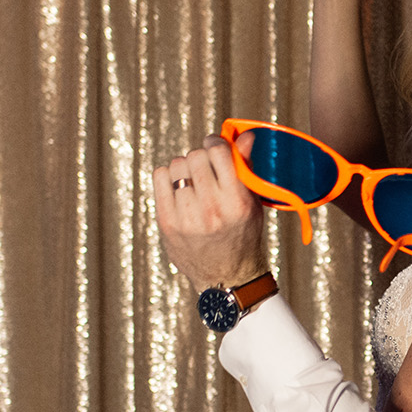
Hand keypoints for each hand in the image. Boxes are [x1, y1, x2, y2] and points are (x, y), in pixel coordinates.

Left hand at [152, 134, 267, 292]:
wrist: (226, 276)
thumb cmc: (243, 234)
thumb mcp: (252, 202)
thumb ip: (246, 166)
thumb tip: (244, 135)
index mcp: (237, 202)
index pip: (218, 152)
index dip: (215, 143)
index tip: (215, 148)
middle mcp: (211, 209)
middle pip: (195, 156)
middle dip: (200, 156)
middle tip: (205, 167)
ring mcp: (187, 218)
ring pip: (176, 165)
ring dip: (184, 167)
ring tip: (193, 182)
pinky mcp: (167, 223)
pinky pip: (159, 177)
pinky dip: (168, 176)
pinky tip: (179, 188)